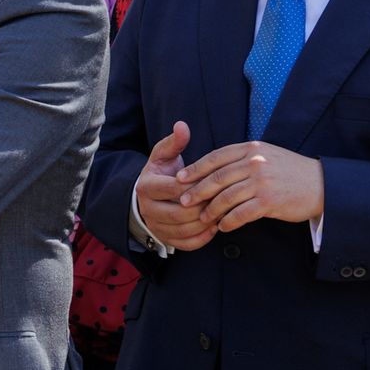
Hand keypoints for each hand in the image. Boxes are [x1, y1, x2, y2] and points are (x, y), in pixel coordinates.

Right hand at [134, 121, 215, 250]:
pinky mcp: (165, 239)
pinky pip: (188, 244)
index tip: (213, 180)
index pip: (175, 188)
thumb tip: (182, 125)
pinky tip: (215, 225)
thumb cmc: (162, 173)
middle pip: (181, 212)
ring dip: (207, 221)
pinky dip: (204, 237)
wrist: (149, 197)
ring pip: (186, 229)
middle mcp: (147, 209)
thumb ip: (174, 142)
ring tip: (222, 210)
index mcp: (146, 186)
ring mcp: (155, 226)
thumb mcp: (164, 155)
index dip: (198, 185)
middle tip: (223, 198)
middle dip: (205, 205)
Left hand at [178, 141, 324, 232]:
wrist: (322, 185)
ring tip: (203, 218)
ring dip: (211, 210)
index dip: (195, 169)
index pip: (215, 158)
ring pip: (226, 197)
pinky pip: (241, 213)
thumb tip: (213, 168)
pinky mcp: (270, 201)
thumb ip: (242, 158)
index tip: (179, 179)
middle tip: (183, 201)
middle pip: (217, 178)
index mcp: (251, 149)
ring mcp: (262, 182)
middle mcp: (255, 163)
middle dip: (197, 191)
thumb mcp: (266, 155)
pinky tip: (223, 227)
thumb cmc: (290, 172)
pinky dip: (229, 221)